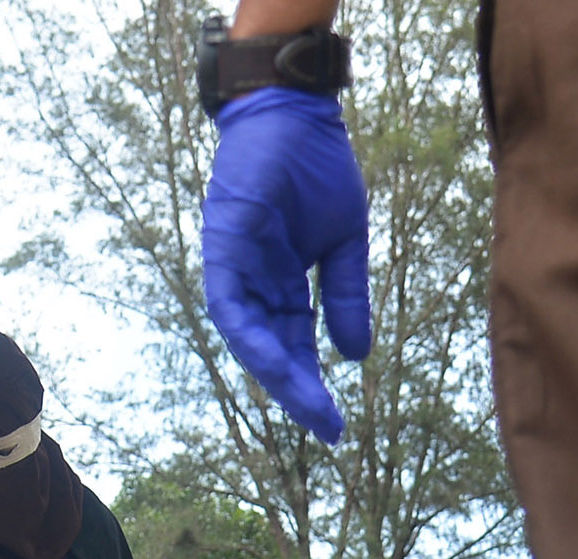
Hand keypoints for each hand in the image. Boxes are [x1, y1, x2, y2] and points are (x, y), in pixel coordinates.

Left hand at [200, 90, 368, 444]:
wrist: (298, 111)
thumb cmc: (316, 167)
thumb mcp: (344, 241)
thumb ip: (345, 296)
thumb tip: (356, 355)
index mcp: (281, 280)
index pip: (293, 342)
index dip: (311, 381)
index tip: (333, 422)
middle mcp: (253, 279)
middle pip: (270, 348)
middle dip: (296, 389)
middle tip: (324, 427)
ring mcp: (234, 264)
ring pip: (249, 334)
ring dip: (275, 371)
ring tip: (307, 402)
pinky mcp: (222, 245)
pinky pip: (230, 301)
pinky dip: (249, 332)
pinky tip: (272, 359)